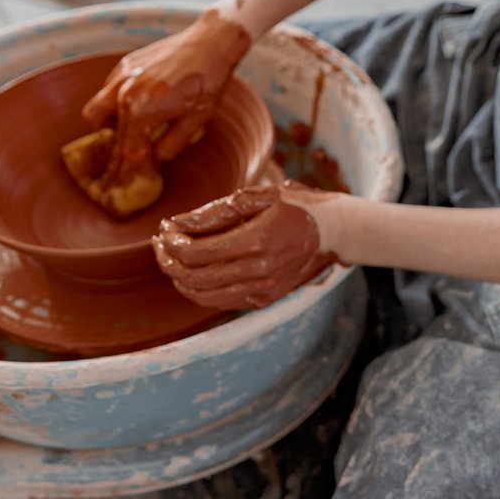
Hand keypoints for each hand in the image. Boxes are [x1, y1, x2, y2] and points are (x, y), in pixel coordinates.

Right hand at [81, 9, 252, 185]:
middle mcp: (124, 95)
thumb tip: (154, 160)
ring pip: (96, 113)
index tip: (120, 188)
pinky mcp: (123, 65)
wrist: (210, 41)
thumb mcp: (197, 120)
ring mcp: (121, 78)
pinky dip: (114, 105)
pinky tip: (135, 108)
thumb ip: (172, 144)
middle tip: (116, 174)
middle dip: (115, 158)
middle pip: (113, 138)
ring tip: (128, 134)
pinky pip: (107, 92)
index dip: (126, 174)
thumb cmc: (208, 82)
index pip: (128, 154)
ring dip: (108, 128)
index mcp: (142, 113)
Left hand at [154, 183, 343, 310]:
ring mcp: (263, 289)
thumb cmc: (300, 206)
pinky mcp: (266, 298)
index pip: (196, 253)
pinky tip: (196, 272)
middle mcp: (258, 272)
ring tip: (172, 258)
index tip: (163, 230)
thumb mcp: (261, 197)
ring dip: (180, 279)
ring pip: (204, 296)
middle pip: (194, 278)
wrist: (337, 232)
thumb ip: (217, 211)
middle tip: (161, 243)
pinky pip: (223, 301)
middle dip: (169, 261)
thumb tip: (177, 223)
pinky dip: (201, 291)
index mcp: (256, 242)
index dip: (172, 243)